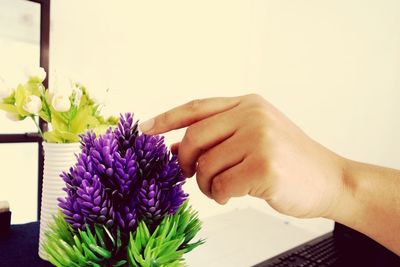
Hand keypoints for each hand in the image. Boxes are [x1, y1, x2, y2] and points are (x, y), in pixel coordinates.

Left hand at [140, 94, 345, 217]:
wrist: (331, 179)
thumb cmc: (290, 161)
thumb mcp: (254, 137)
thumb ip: (218, 137)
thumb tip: (175, 146)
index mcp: (248, 104)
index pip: (197, 108)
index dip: (167, 118)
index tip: (145, 129)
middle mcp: (253, 115)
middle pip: (194, 138)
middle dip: (186, 162)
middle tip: (191, 174)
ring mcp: (260, 139)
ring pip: (206, 166)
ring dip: (207, 184)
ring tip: (223, 188)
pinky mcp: (264, 166)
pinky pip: (221, 186)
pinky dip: (221, 196)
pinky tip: (235, 195)